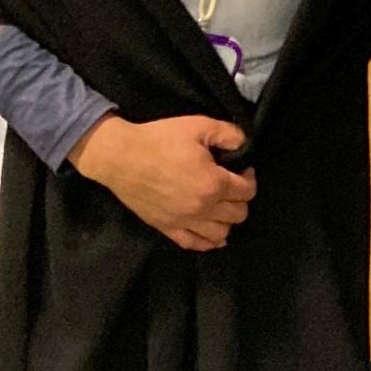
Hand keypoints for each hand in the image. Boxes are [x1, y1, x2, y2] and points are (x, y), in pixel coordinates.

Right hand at [68, 114, 257, 251]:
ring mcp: (183, 221)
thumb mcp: (200, 126)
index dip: (250, 178)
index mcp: (213, 184)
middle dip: (241, 199)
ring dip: (227, 220)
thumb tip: (244, 144)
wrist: (121, 157)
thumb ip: (229, 134)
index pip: (247, 191)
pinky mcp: (166, 228)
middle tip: (232, 185)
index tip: (242, 168)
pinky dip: (207, 242)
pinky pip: (193, 244)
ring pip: (220, 234)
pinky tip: (211, 233)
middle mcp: (202, 208)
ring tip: (221, 205)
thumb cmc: (161, 140)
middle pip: (238, 214)